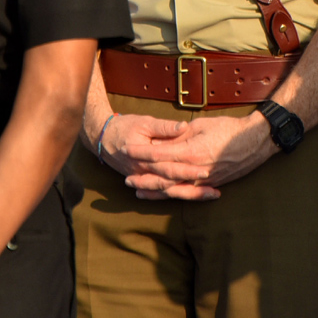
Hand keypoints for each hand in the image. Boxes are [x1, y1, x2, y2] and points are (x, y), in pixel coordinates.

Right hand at [97, 113, 218, 199]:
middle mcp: (145, 172)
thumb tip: (183, 126)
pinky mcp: (146, 180)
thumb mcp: (144, 122)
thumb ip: (164, 126)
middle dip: (194, 188)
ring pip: (169, 192)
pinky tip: (194, 196)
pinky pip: (163, 193)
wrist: (102, 138)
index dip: (189, 169)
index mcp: (146, 157)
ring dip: (191, 194)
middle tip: (215, 190)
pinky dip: (178, 195)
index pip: (171, 166)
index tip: (207, 169)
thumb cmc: (125, 127)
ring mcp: (145, 179)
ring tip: (212, 195)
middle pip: (173, 184)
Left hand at [122, 114, 275, 198]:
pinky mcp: (210, 184)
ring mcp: (204, 180)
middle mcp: (196, 169)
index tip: (128, 151)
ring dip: (154, 191)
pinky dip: (173, 195)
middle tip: (127, 179)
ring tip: (138, 191)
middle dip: (144, 179)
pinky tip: (164, 195)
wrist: (255, 142)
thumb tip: (162, 141)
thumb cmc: (228, 129)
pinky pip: (187, 192)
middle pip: (163, 177)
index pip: (160, 155)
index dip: (142, 153)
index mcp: (192, 151)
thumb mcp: (201, 125)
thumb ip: (180, 135)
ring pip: (174, 189)